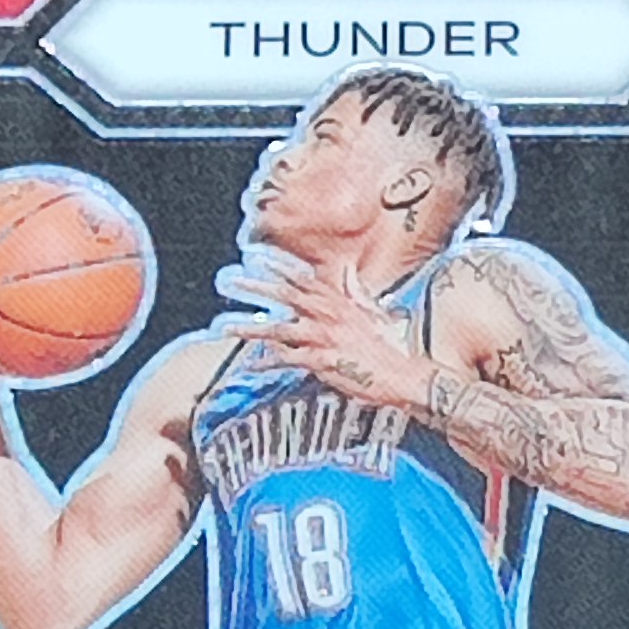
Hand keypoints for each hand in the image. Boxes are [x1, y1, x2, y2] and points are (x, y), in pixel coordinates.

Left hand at [214, 247, 431, 410]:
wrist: (403, 374)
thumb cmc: (390, 346)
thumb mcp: (373, 310)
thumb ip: (354, 289)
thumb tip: (346, 270)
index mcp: (339, 300)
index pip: (303, 277)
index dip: (279, 265)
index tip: (256, 255)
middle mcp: (328, 314)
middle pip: (285, 295)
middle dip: (256, 286)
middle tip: (231, 281)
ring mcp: (323, 337)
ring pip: (278, 328)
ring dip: (250, 327)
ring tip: (226, 327)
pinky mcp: (322, 362)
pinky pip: (288, 359)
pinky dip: (269, 362)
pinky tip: (252, 364)